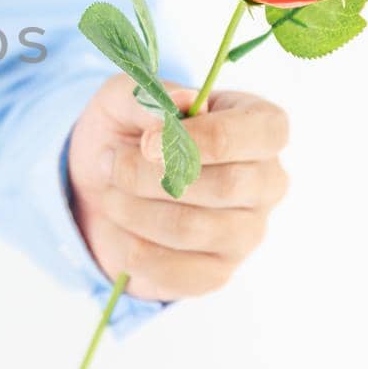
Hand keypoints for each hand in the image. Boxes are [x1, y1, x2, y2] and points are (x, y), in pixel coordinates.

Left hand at [67, 74, 289, 301]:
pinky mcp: (217, 273)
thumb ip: (151, 95)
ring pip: (192, 228)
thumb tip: (185, 102)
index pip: (264, 132)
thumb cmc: (128, 131)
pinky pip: (174, 270)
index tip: (146, 142)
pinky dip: (131, 248)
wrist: (101, 185)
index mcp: (259, 126)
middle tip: (111, 164)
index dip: (204, 138)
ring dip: (132, 209)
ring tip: (110, 192)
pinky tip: (121, 227)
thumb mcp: (124, 97)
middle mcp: (266, 182)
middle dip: (151, 175)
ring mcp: (246, 233)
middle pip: (227, 185)